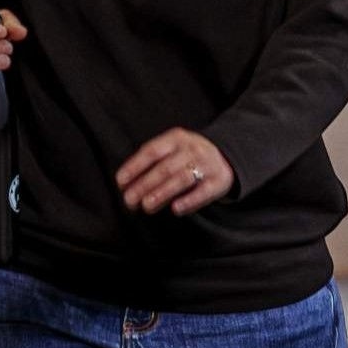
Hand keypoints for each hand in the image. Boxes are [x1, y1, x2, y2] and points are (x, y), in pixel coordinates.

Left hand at [115, 128, 234, 216]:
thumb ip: (151, 163)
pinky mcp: (219, 180)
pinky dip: (189, 201)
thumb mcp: (172, 149)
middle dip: (144, 185)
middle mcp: (191, 149)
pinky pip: (203, 191)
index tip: (120, 182)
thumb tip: (125, 184)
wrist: (227, 156)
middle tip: (129, 201)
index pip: (151, 151)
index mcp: (175, 138)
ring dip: (162, 193)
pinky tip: (175, 209)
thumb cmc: (188, 156)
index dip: (134, 167)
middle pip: (164, 168)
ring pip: (182, 179)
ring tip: (147, 206)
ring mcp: (207, 164)